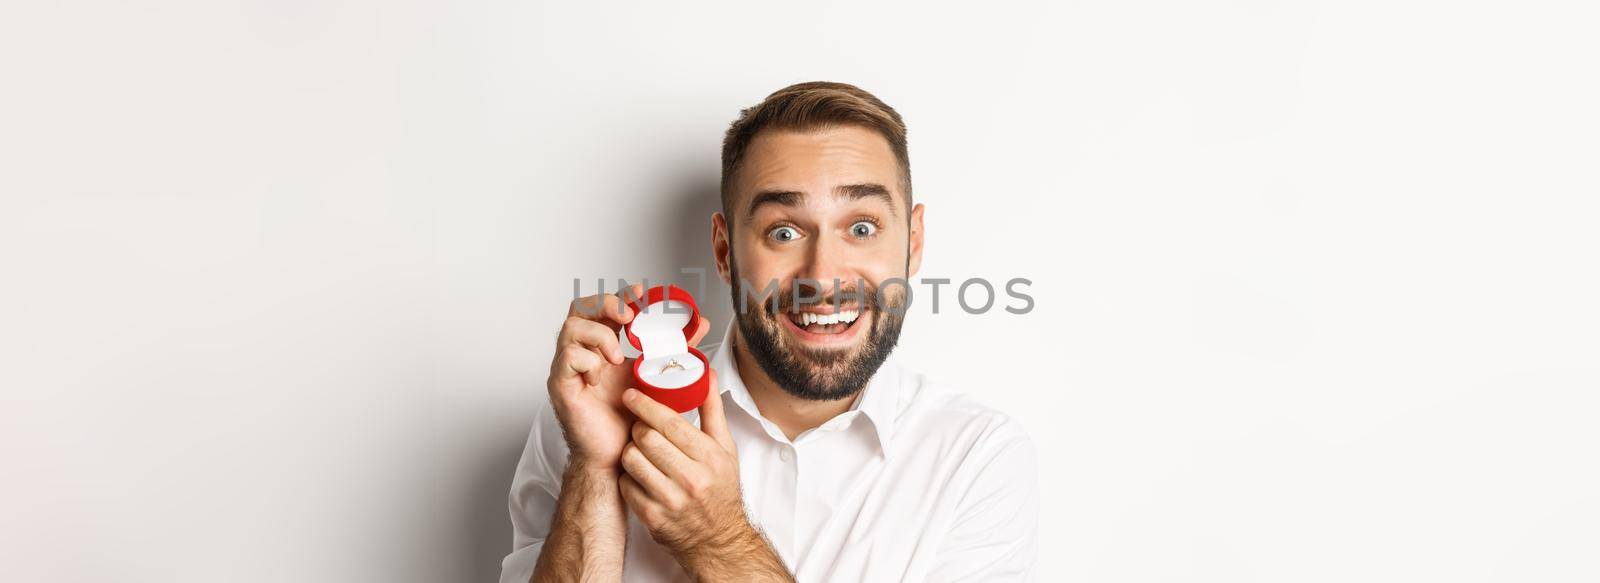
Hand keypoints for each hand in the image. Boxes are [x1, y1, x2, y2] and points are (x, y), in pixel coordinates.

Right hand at [547, 284, 710, 470]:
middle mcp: (581, 353)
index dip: (619, 295)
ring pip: (571, 328)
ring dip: (600, 335)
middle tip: (628, 317)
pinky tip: (600, 378)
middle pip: (580, 308)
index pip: (602, 307)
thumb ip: (674, 348)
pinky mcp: (561, 386)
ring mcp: (567, 369)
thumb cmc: (631, 418)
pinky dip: (588, 361)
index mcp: (602, 346)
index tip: (641, 293)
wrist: (620, 455)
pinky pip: (567, 358)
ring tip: (618, 357)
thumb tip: (702, 323)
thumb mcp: (657, 374)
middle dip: (606, 304)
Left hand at [617, 370, 750, 554]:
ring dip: (630, 450)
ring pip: (631, 459)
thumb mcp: (725, 449)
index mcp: (709, 458)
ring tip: (639, 450)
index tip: (632, 395)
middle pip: (645, 438)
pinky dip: (628, 476)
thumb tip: (706, 376)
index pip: (669, 422)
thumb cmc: (721, 491)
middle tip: (639, 426)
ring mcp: (670, 500)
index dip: (645, 404)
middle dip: (637, 427)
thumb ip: (712, 410)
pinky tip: (639, 474)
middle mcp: (690, 479)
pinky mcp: (652, 517)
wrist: (718, 540)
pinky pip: (626, 484)